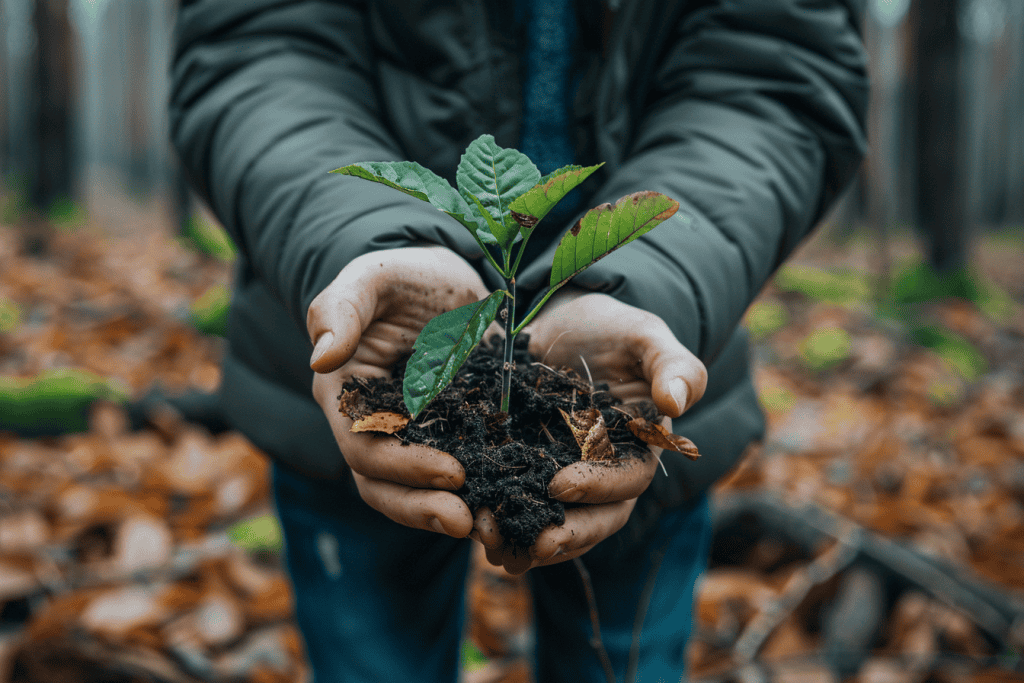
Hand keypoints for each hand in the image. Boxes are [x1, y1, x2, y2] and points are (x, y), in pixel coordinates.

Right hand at [306, 246, 491, 538]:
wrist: (448, 281)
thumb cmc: (403, 275)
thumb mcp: (374, 278)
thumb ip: (341, 309)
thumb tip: (321, 356)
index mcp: (345, 397)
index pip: (363, 447)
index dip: (403, 467)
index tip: (451, 474)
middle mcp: (374, 428)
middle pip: (385, 485)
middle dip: (422, 508)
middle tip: (468, 523)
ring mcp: (414, 439)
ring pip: (418, 492)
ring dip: (447, 514)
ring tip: (489, 528)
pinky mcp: (453, 439)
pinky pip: (462, 475)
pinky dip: (481, 493)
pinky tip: (513, 507)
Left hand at [472, 288, 706, 573]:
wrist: (563, 323)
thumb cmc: (613, 331)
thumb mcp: (645, 337)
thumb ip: (673, 368)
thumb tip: (674, 405)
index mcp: (638, 449)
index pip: (626, 481)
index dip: (597, 488)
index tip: (559, 486)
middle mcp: (603, 474)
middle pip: (594, 519)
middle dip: (564, 536)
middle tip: (531, 546)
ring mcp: (563, 477)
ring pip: (555, 524)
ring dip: (526, 540)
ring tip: (493, 543)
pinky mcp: (526, 472)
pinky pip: (518, 506)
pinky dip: (500, 521)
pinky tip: (473, 530)